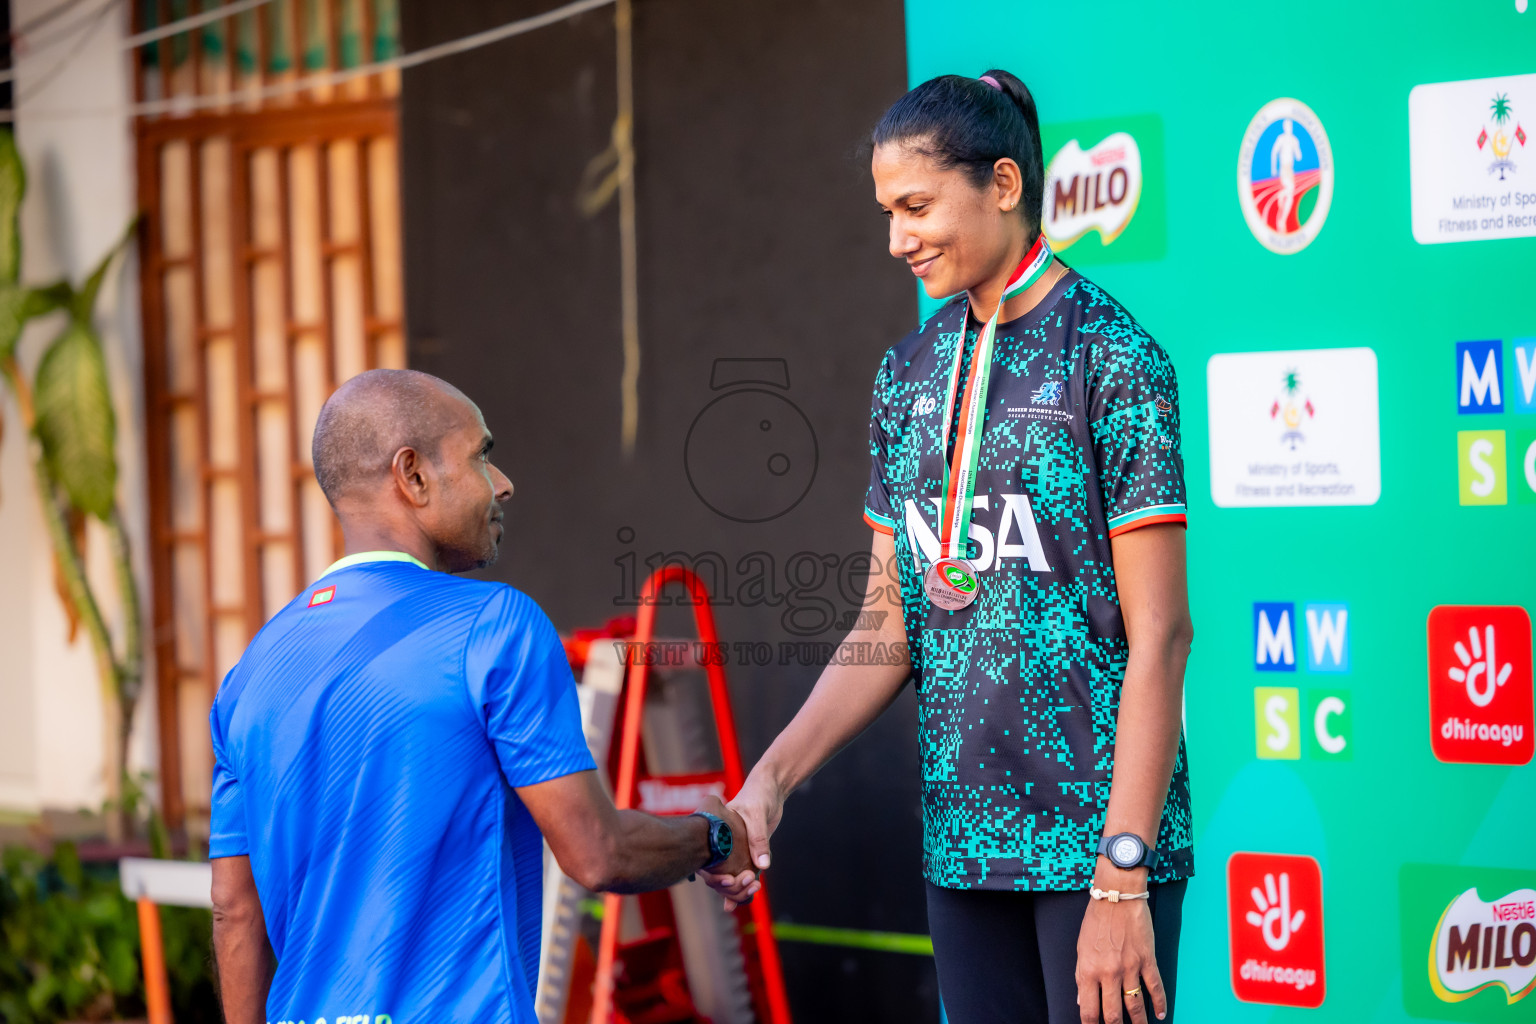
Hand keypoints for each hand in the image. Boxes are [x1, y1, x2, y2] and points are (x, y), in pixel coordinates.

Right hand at [699, 769, 783, 910]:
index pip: (708, 861)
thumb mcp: (758, 814)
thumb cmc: (759, 794)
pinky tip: (735, 905)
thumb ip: (759, 838)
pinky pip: (741, 872)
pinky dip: (741, 887)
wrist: (771, 787)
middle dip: (731, 887)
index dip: (716, 876)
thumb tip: (762, 866)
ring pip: (729, 877)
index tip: (730, 882)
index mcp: (716, 831)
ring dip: (738, 890)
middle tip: (751, 884)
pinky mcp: (746, 852)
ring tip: (754, 889)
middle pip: (718, 874)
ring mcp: (733, 849)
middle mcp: (722, 843)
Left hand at [1075, 889, 1165, 1023]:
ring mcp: (1130, 968)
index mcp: (1089, 971)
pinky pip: (1155, 987)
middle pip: (1113, 1013)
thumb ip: (1081, 976)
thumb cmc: (1096, 920)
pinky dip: (1159, 1003)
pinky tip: (1160, 1014)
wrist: (1116, 896)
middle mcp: (1109, 973)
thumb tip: (1081, 999)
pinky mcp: (1147, 960)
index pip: (1089, 1010)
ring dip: (1138, 1022)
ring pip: (1136, 1006)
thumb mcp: (1081, 948)